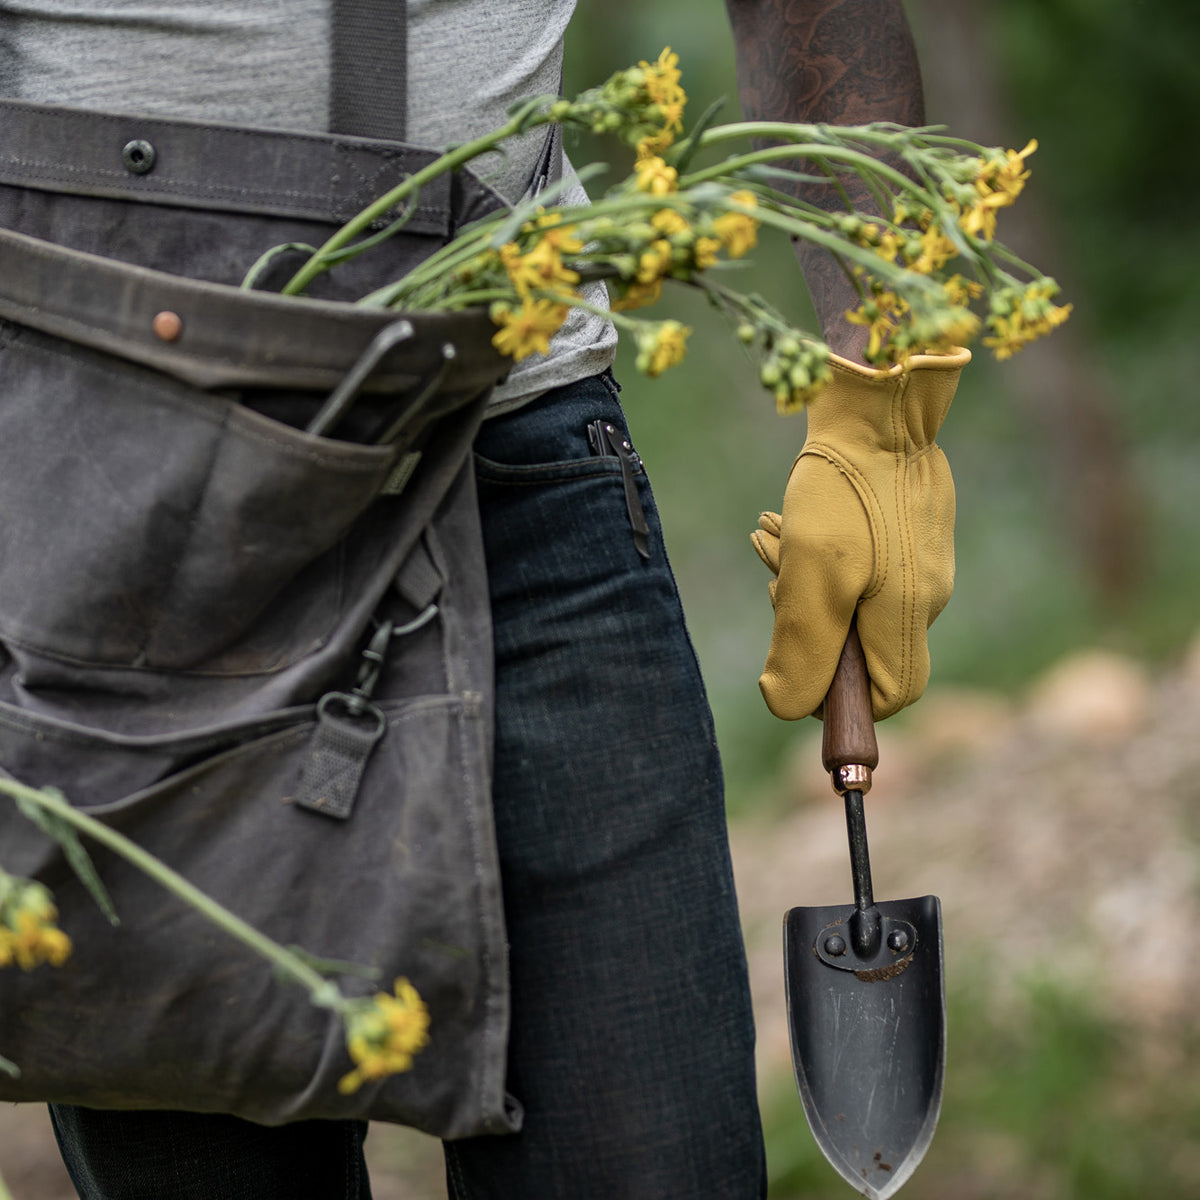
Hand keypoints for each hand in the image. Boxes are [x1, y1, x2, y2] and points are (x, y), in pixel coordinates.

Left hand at [751, 347, 969, 720]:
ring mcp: (921, 561)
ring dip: (803, 580)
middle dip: (809, 622)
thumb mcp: (810, 574)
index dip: (841, 697)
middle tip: (777, 577)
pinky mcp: (909, 531)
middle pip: (862, 646)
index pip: (890, 696)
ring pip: (853, 600)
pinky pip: (862, 564)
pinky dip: (819, 553)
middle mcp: (925, 596)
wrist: (879, 404)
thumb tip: (785, 704)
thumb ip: (803, 645)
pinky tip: (788, 522)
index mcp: (908, 616)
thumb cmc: (844, 490)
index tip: (796, 660)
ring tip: (773, 535)